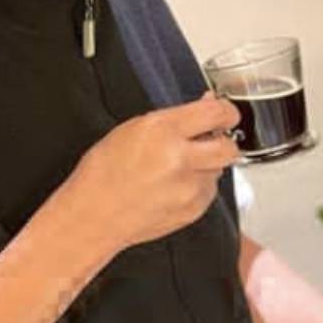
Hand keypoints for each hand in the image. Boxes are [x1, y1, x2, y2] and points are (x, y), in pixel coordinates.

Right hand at [56, 92, 240, 253]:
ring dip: (207, 165)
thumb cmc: (103, 173)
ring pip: (219, 170)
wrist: (92, 216)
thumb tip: (204, 106)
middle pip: (229, 146)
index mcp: (163, 131)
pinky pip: (209, 191)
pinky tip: (173, 186)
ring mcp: (188, 187)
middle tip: (211, 140)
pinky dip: (198, 186)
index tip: (226, 113)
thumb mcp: (132, 129)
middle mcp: (180, 159)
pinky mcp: (193, 209)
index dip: (227, 111)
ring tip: (177, 169)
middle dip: (223, 141)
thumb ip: (175, 118)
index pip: (217, 113)